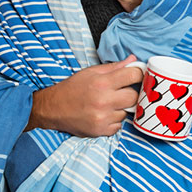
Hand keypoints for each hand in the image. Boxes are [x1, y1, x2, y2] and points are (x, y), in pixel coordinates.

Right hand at [25, 55, 142, 136]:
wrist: (53, 109)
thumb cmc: (72, 88)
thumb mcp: (91, 72)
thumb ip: (114, 67)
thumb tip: (133, 60)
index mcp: (102, 82)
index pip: (133, 75)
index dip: (138, 74)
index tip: (137, 75)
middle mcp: (104, 101)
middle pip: (134, 97)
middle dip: (131, 93)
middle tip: (122, 91)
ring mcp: (103, 118)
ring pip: (127, 112)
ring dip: (121, 108)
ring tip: (108, 103)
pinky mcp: (101, 131)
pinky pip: (119, 125)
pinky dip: (114, 120)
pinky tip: (103, 114)